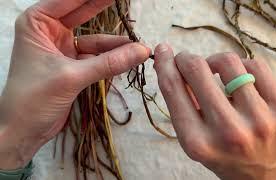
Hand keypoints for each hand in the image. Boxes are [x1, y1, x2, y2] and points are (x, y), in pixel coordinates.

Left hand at [0, 0, 149, 169]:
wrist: (24, 131)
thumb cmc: (33, 99)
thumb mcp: (71, 77)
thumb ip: (108, 63)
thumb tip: (142, 51)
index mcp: (37, 23)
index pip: (70, 1)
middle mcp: (49, 32)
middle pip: (82, 14)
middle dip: (104, 10)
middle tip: (125, 2)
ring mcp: (62, 49)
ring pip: (94, 40)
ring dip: (115, 45)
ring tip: (138, 46)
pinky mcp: (73, 65)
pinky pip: (97, 57)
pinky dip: (112, 59)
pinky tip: (128, 57)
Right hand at [153, 44, 275, 179]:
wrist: (264, 175)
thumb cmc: (222, 155)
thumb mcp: (193, 139)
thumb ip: (180, 104)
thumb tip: (169, 64)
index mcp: (198, 142)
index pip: (173, 89)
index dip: (164, 64)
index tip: (163, 50)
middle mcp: (228, 131)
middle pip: (197, 70)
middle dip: (186, 59)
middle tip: (187, 61)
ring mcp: (259, 119)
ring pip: (228, 61)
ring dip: (214, 61)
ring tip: (214, 72)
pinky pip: (256, 65)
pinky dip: (241, 66)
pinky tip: (238, 78)